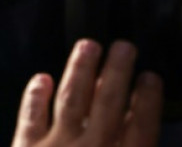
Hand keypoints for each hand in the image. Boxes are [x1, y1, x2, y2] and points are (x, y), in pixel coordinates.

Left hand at [12, 40, 162, 146]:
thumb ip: (131, 145)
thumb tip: (134, 127)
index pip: (142, 127)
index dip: (148, 101)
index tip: (150, 76)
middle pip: (107, 104)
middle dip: (116, 72)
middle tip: (123, 46)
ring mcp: (56, 146)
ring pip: (71, 100)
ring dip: (79, 70)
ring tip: (87, 46)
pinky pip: (30, 117)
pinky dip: (34, 97)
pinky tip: (41, 78)